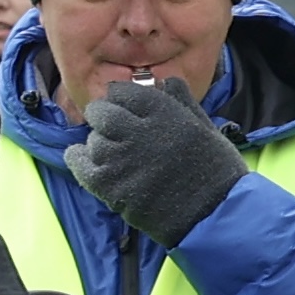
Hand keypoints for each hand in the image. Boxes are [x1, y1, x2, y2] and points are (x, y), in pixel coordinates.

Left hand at [70, 77, 241, 245]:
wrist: (215, 214)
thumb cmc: (216, 171)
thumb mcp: (206, 128)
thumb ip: (181, 103)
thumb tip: (166, 80)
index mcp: (164, 114)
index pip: (125, 92)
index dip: (120, 97)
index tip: (120, 103)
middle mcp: (138, 132)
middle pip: (102, 112)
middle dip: (102, 116)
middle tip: (108, 125)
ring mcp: (121, 158)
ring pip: (93, 140)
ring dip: (98, 143)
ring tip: (114, 153)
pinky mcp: (109, 185)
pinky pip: (80, 164)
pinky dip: (79, 160)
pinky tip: (85, 160)